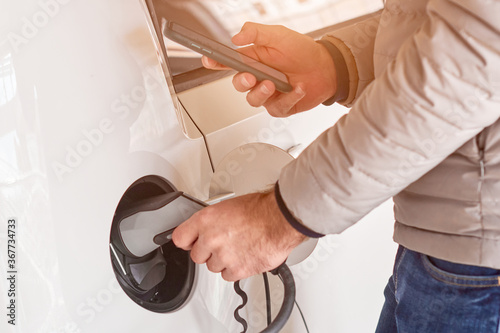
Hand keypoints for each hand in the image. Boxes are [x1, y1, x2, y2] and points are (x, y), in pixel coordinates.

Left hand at [172, 190, 306, 280]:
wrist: (280, 220)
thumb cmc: (260, 209)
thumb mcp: (229, 206)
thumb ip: (213, 221)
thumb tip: (207, 228)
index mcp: (206, 220)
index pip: (180, 238)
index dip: (187, 241)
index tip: (191, 243)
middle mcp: (211, 239)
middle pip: (196, 256)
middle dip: (208, 252)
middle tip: (222, 244)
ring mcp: (224, 256)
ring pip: (213, 267)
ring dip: (223, 261)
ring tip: (238, 248)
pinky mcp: (238, 270)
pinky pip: (228, 276)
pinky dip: (236, 269)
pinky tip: (244, 256)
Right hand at [202, 22, 337, 116]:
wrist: (328, 68)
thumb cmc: (303, 51)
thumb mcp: (279, 35)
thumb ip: (256, 32)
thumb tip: (236, 38)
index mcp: (254, 59)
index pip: (229, 62)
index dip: (216, 62)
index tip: (209, 60)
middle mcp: (258, 77)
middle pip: (238, 84)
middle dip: (242, 82)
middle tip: (252, 77)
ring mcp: (269, 93)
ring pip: (253, 100)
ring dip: (261, 93)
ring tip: (274, 84)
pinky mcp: (281, 106)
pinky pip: (276, 108)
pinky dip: (288, 99)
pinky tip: (298, 89)